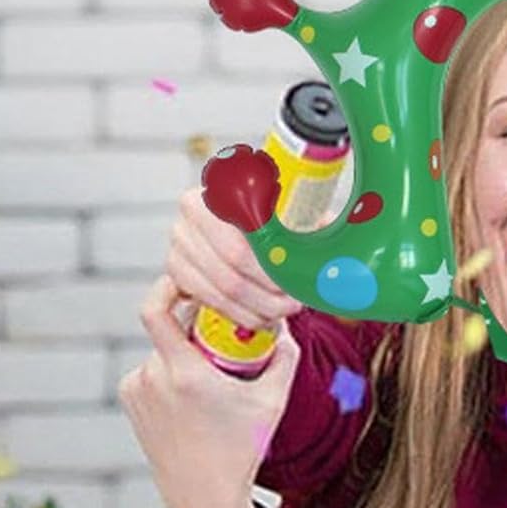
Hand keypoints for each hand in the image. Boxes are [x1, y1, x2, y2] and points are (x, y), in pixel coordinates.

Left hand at [120, 274, 299, 507]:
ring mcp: (137, 391)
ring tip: (218, 368)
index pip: (156, 310)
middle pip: (171, 327)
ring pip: (164, 348)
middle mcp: (152, 378)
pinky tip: (198, 391)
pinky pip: (155, 368)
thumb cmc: (241, 449)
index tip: (195, 278)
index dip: (170, 285)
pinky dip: (175, 369)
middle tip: (229, 330)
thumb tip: (286, 323)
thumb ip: (284, 354)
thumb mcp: (273, 400)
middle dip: (200, 322)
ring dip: (189, 348)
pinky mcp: (132, 402)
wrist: (204, 497)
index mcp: (184, 373)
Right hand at [167, 186, 302, 329]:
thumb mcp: (291, 204)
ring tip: (286, 311)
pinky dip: (241, 314)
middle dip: (269, 294)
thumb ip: (307, 215)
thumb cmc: (274, 211)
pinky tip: (264, 316)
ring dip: (259, 307)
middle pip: (232, 270)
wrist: (240, 216)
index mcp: (217, 191)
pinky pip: (210, 301)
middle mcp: (189, 215)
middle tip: (296, 303)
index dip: (272, 266)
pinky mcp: (176, 271)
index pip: (243, 240)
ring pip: (222, 290)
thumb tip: (330, 230)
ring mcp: (179, 244)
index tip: (297, 278)